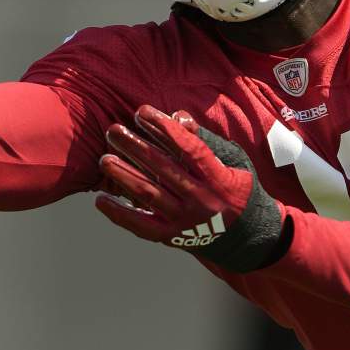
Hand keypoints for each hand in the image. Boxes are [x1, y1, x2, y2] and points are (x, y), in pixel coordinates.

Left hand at [95, 105, 285, 272]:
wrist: (248, 237)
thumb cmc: (237, 189)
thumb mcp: (232, 162)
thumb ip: (204, 141)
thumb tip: (177, 117)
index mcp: (219, 178)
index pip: (190, 149)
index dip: (165, 129)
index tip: (143, 112)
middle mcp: (202, 200)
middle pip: (163, 169)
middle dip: (136, 147)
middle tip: (114, 130)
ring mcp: (186, 221)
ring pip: (149, 195)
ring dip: (124, 175)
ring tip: (105, 158)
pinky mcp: (173, 237)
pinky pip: (142, 226)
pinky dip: (120, 214)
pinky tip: (101, 200)